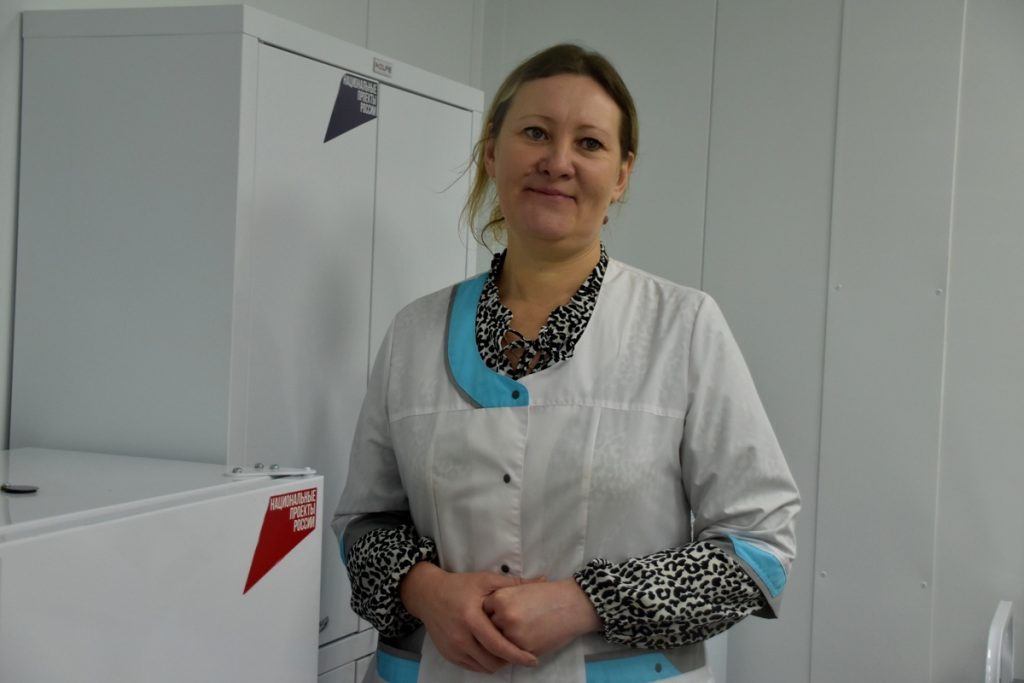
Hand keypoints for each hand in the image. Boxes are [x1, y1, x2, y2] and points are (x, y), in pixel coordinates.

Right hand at [399, 562, 539, 672]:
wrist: (428, 594)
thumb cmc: (460, 585)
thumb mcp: (486, 580)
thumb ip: (514, 583)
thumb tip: (544, 580)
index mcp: (471, 618)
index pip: (498, 645)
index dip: (517, 655)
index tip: (533, 659)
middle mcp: (460, 637)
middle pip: (492, 661)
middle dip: (510, 661)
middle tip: (521, 653)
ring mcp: (453, 648)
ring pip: (483, 667)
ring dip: (498, 663)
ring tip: (507, 651)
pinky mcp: (449, 655)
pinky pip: (472, 667)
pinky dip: (485, 663)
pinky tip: (492, 651)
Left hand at [482, 579, 601, 656]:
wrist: (571, 604)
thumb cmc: (549, 595)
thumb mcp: (522, 589)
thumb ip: (504, 599)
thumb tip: (487, 611)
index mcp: (501, 598)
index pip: (484, 611)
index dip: (492, 614)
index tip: (499, 615)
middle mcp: (503, 616)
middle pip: (488, 628)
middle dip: (496, 629)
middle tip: (509, 627)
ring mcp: (512, 634)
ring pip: (498, 643)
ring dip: (504, 642)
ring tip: (518, 635)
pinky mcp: (523, 649)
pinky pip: (511, 654)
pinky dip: (515, 651)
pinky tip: (527, 641)